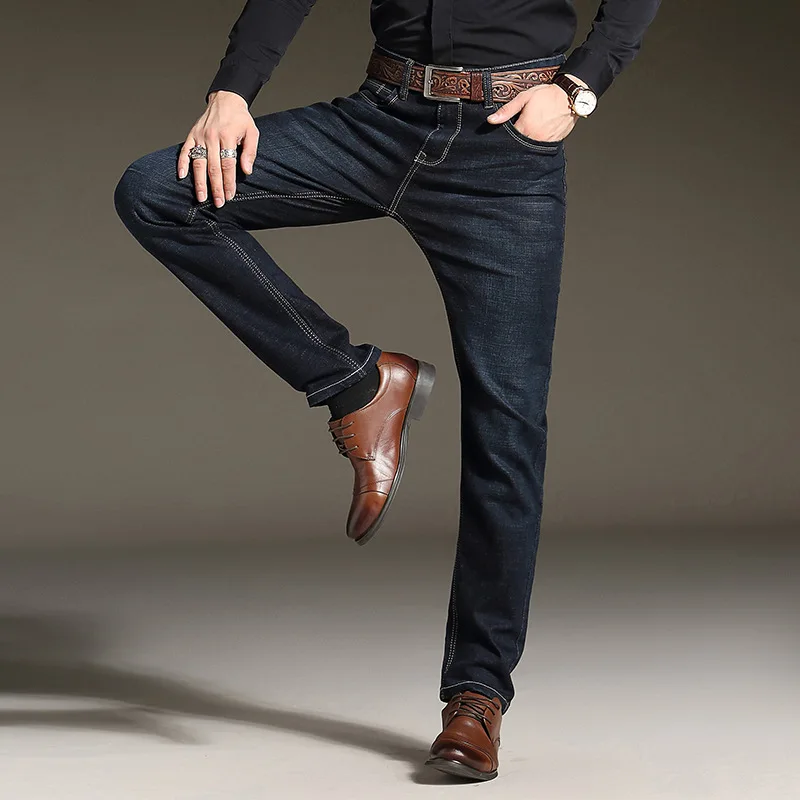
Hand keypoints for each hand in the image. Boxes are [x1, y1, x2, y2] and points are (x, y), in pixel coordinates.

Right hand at [177, 90, 259, 206]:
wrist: (226, 99)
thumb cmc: (240, 119)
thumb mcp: (252, 132)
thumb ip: (250, 152)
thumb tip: (247, 171)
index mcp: (227, 136)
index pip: (228, 165)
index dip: (229, 182)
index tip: (230, 196)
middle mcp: (211, 137)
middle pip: (213, 167)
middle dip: (216, 187)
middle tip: (218, 203)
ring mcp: (200, 136)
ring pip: (198, 162)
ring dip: (199, 182)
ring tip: (201, 197)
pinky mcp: (191, 134)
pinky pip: (185, 150)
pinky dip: (182, 163)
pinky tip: (181, 176)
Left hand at [486, 73, 586, 142]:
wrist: (570, 96)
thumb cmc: (547, 95)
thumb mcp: (524, 98)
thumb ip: (507, 110)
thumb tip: (491, 120)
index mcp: (525, 128)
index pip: (509, 139)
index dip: (506, 134)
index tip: (508, 128)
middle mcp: (534, 138)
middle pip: (519, 145)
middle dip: (516, 140)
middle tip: (521, 127)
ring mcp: (545, 142)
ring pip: (530, 147)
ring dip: (527, 141)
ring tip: (531, 128)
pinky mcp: (554, 143)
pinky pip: (542, 146)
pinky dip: (538, 141)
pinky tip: (539, 132)